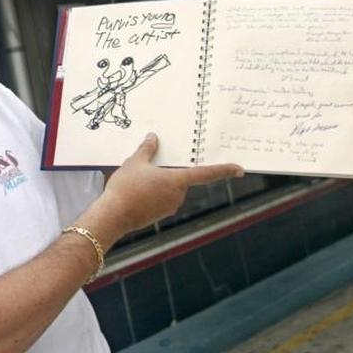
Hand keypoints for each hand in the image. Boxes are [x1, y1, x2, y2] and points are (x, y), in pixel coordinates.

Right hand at [97, 133, 243, 235]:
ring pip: (169, 188)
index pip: (206, 173)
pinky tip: (135, 191)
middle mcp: (178, 195)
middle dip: (168, 172)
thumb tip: (153, 137)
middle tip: (148, 166)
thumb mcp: (134, 162)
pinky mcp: (159, 214)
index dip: (224, 170)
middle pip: (180, 178)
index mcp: (177, 180)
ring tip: (135, 179)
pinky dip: (152, 193)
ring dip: (158, 182)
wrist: (114, 215)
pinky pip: (161, 198)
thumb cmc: (126, 187)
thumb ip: (147, 150)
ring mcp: (169, 206)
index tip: (239, 169)